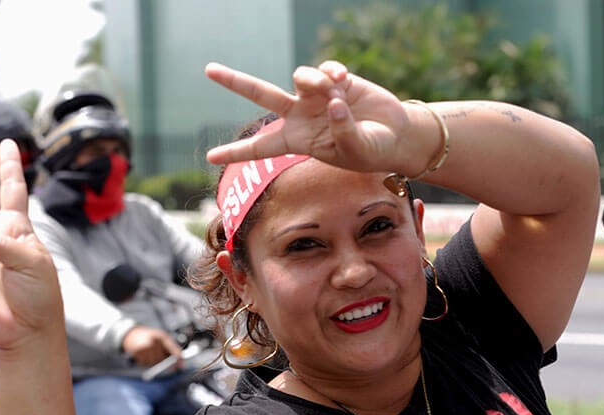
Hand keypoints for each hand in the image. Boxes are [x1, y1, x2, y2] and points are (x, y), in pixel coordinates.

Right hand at [121, 326, 182, 367]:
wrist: (132, 335)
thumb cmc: (150, 337)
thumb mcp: (162, 338)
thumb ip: (171, 347)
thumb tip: (180, 360)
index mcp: (160, 336)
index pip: (172, 348)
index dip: (178, 358)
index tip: (182, 365)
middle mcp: (152, 342)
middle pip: (163, 359)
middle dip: (164, 361)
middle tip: (160, 357)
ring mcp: (144, 348)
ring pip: (154, 363)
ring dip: (154, 361)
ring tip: (151, 353)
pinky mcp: (138, 354)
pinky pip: (146, 364)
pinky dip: (147, 362)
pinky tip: (145, 355)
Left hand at [205, 60, 409, 172]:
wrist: (395, 135)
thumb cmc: (372, 150)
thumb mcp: (357, 149)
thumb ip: (343, 131)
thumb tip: (333, 102)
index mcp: (298, 141)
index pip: (261, 147)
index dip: (236, 152)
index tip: (211, 157)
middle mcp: (300, 115)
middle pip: (261, 95)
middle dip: (235, 82)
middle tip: (208, 69)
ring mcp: (316, 95)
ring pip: (298, 77)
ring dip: (312, 80)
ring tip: (333, 91)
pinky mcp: (335, 79)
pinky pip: (324, 68)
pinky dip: (331, 72)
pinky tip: (344, 80)